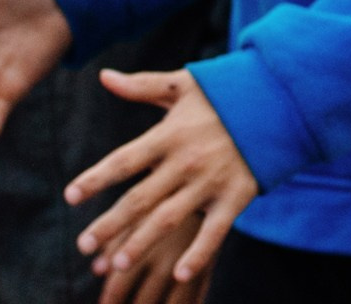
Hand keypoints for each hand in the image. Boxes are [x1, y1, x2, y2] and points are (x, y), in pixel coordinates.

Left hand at [71, 71, 255, 292]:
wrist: (280, 99)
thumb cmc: (226, 93)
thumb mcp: (184, 84)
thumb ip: (141, 86)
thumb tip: (103, 76)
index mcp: (170, 134)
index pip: (124, 160)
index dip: (95, 179)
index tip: (70, 196)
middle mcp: (187, 160)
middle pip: (140, 198)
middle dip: (109, 224)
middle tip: (83, 246)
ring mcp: (212, 181)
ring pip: (169, 219)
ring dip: (140, 242)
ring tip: (116, 263)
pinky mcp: (236, 196)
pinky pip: (214, 231)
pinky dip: (198, 254)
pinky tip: (180, 274)